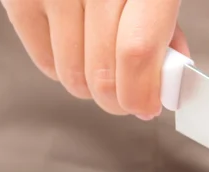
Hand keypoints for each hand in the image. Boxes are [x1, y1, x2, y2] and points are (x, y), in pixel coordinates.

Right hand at [0, 0, 187, 119]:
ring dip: (91, 87)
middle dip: (118, 98)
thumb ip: (164, 28)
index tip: (146, 107)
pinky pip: (43, 60)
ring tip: (102, 71)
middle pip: (102, 71)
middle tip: (125, 99)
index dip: (141, 92)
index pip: (137, 52)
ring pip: (72, 73)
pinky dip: (62, 70)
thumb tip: (164, 80)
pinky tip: (76, 55)